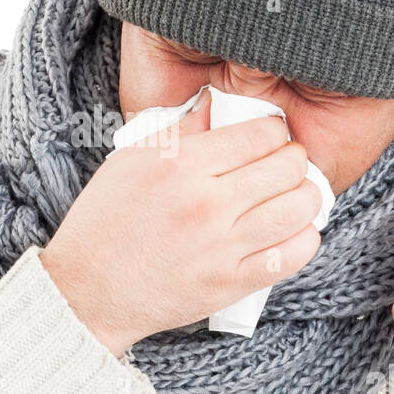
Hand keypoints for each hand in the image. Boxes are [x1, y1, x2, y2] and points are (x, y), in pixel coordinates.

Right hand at [40, 90, 322, 357]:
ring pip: (298, 208)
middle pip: (288, 166)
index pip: (261, 134)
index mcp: (181, 165)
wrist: (86, 291)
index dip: (275, 131)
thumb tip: (215, 103)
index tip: (270, 138)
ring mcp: (221, 246)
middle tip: (285, 165)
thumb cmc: (104, 221)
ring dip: (306, 196)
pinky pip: (292, 256)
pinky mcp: (230, 283)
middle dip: (294, 160)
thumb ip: (180, 130)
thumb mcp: (131, 160)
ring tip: (294, 195)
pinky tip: (293, 231)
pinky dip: (304, 239)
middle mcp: (206, 203)